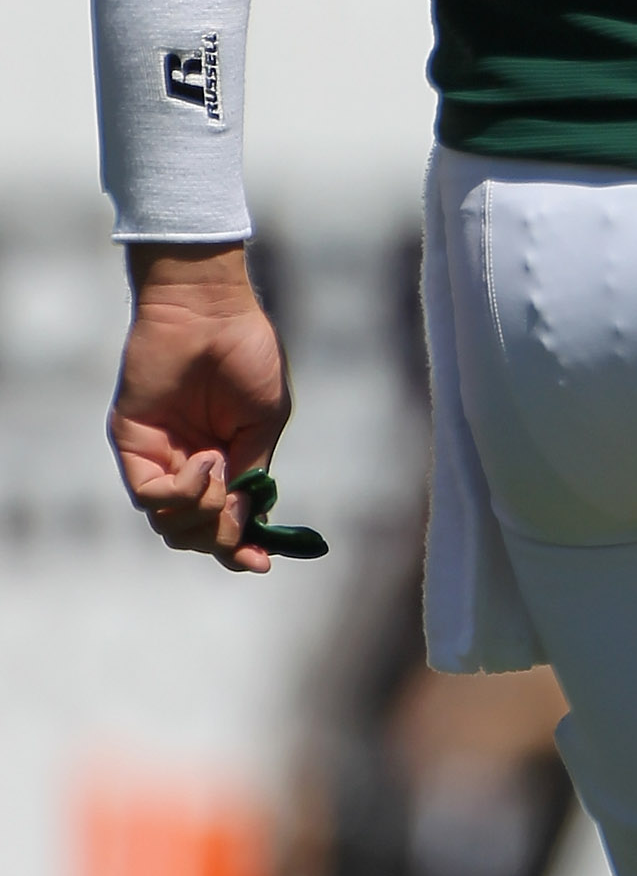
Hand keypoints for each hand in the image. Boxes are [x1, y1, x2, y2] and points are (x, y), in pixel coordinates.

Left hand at [109, 246, 290, 571]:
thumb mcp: (265, 423)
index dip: (241, 550)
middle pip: (194, 534)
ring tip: (219, 472)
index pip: (224, 523)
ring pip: (168, 524)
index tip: (262, 563)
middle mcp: (188, 467)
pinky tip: (204, 461)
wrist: (210, 312)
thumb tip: (244, 522)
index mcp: (223, 463)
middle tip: (235, 507)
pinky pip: (148, 496)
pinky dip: (181, 492)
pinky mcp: (132, 445)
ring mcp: (159, 458)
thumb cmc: (246, 354)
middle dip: (221, 535)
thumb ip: (253, 473)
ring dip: (202, 512)